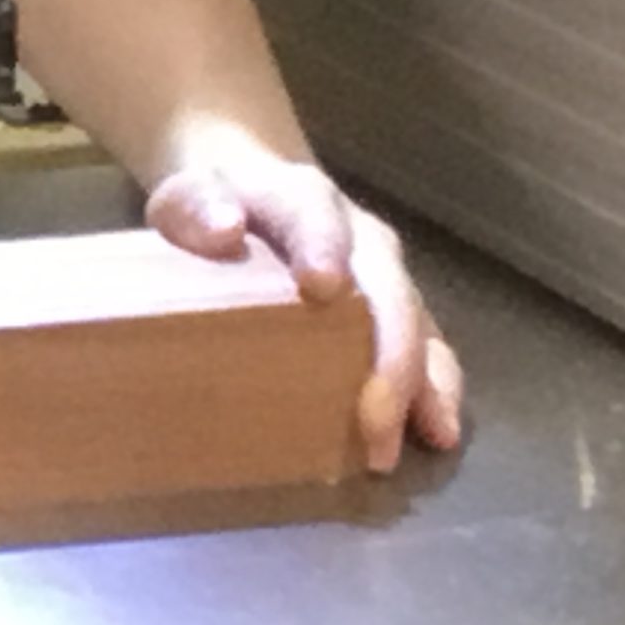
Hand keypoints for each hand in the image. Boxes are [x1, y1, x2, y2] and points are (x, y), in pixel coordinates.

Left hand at [145, 127, 463, 472]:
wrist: (247, 189)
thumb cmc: (213, 209)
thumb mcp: (187, 200)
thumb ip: (196, 209)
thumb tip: (224, 229)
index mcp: (298, 199)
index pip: (313, 212)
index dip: (322, 244)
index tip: (323, 284)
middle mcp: (357, 234)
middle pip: (385, 283)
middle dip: (390, 350)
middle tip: (375, 417)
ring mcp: (383, 273)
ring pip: (417, 319)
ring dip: (422, 381)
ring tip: (427, 435)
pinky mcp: (394, 309)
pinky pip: (425, 345)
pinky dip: (434, 389)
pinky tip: (438, 433)